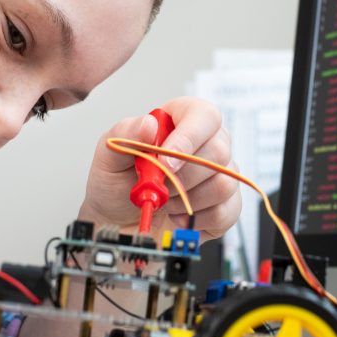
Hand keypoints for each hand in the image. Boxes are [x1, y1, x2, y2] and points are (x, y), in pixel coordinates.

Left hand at [78, 96, 242, 240]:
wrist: (116, 220)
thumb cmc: (117, 181)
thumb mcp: (110, 153)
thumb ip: (126, 134)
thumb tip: (149, 124)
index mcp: (183, 119)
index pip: (204, 116)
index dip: (188, 139)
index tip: (165, 162)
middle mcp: (208, 142)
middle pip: (219, 152)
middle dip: (181, 177)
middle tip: (157, 185)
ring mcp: (221, 174)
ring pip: (223, 184)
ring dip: (186, 200)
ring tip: (165, 200)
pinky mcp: (226, 205)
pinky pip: (225, 211)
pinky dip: (195, 219)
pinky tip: (177, 215)